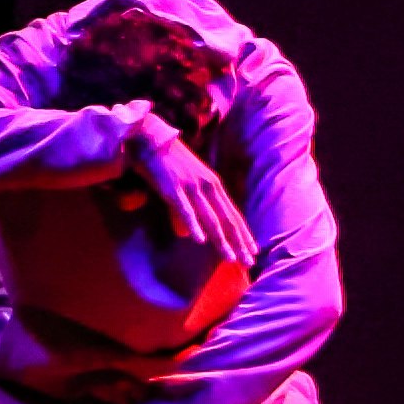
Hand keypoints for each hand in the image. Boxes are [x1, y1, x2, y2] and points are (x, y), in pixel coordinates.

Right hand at [121, 110, 256, 276]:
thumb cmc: (170, 164)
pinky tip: (200, 241)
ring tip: (231, 258)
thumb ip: (201, 203)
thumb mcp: (192, 182)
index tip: (253, 253)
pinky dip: (194, 225)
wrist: (150, 140)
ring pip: (210, 218)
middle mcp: (208, 185)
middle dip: (239, 243)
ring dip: (222, 241)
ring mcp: (191, 186)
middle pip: (227, 220)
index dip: (244, 235)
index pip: (234, 214)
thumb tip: (203, 230)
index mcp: (214, 185)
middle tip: (249, 263)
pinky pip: (185, 210)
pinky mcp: (173, 188)